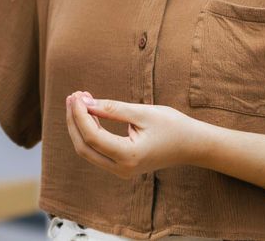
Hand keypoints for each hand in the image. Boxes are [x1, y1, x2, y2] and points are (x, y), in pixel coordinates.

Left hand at [65, 91, 204, 178]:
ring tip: (78, 100)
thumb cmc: (172, 126)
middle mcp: (121, 169)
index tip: (76, 95)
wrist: (192, 145)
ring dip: (79, 125)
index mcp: (129, 156)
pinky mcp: (120, 166)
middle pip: (83, 146)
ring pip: (87, 150)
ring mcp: (120, 170)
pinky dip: (89, 131)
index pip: (92, 136)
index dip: (79, 115)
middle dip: (74, 120)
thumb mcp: (142, 113)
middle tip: (72, 96)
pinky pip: (96, 150)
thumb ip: (112, 109)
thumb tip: (85, 102)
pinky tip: (89, 112)